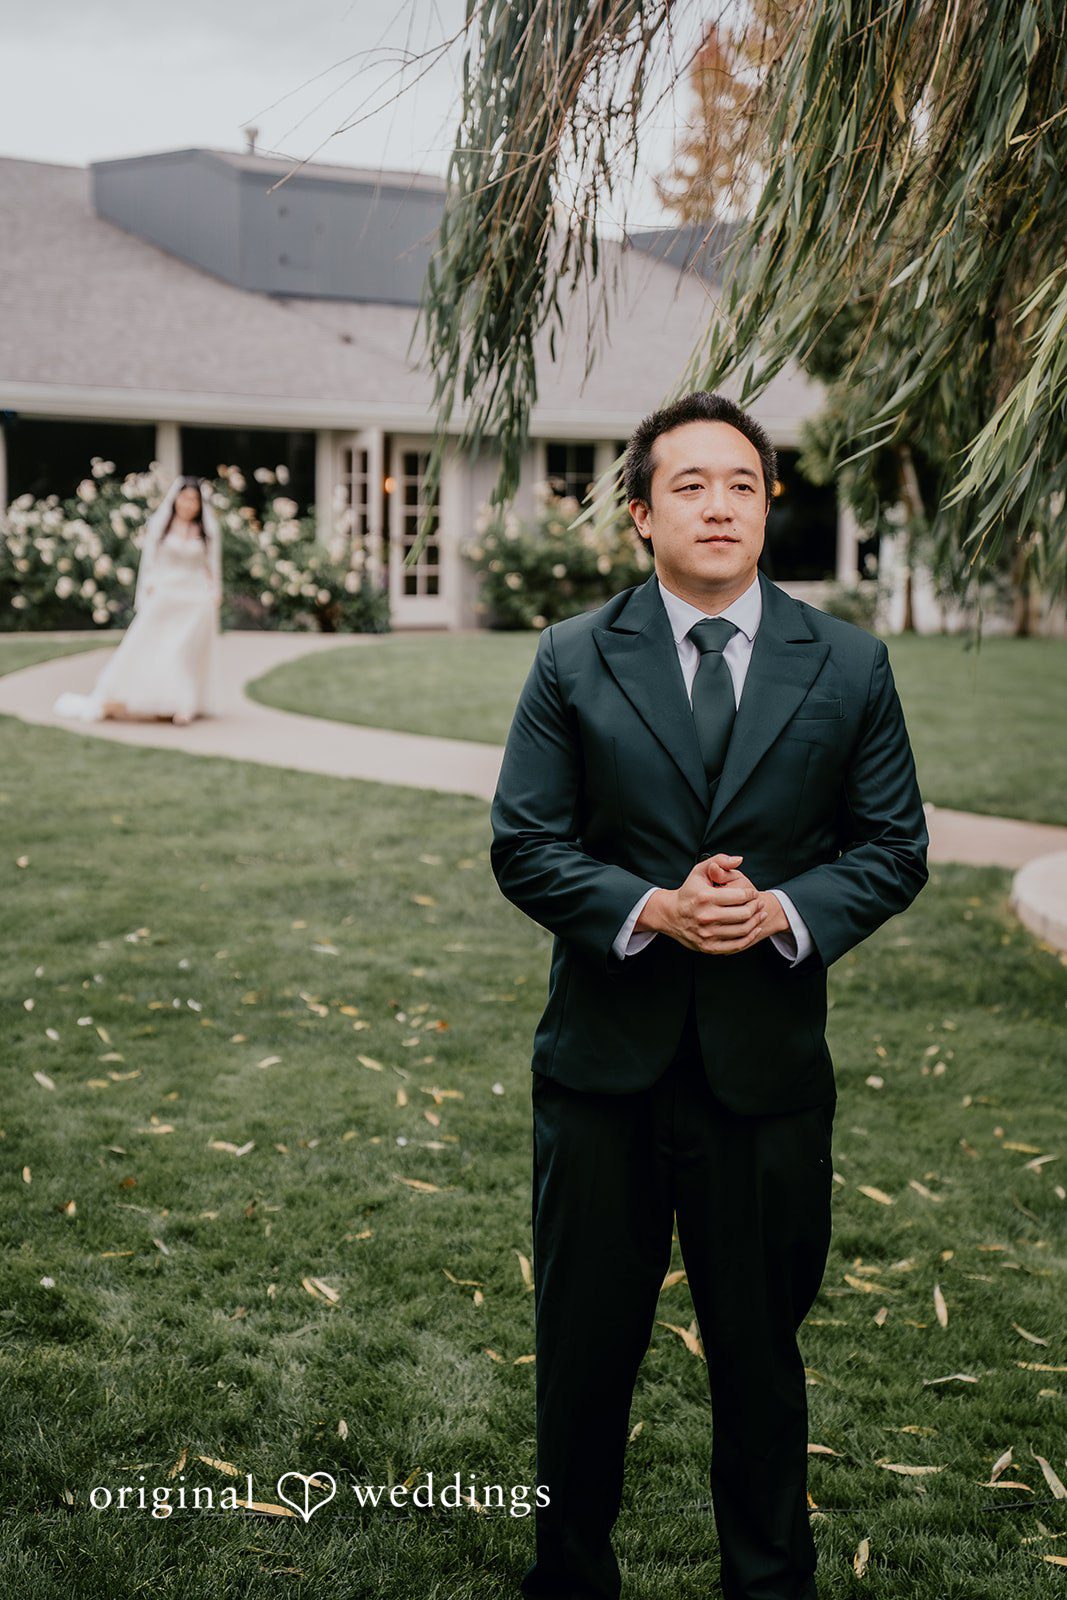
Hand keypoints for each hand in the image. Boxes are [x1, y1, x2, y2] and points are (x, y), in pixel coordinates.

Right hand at [639, 852, 777, 955]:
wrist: (671, 915)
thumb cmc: (689, 892)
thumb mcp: (700, 871)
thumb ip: (720, 861)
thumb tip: (739, 860)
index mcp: (706, 897)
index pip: (740, 896)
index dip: (751, 894)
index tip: (753, 893)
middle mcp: (706, 916)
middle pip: (744, 913)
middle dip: (756, 907)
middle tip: (759, 903)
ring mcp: (708, 933)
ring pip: (743, 930)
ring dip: (756, 922)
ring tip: (760, 914)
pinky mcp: (709, 947)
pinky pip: (736, 945)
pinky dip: (749, 938)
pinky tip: (754, 929)